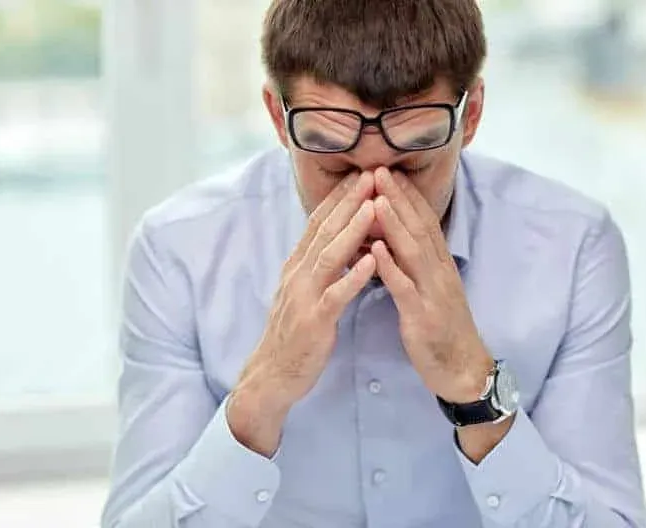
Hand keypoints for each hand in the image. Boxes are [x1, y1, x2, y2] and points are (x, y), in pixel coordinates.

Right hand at [228, 171, 377, 455]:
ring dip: (352, 229)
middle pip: (324, 230)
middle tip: (371, 174)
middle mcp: (297, 274)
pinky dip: (353, 276)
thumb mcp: (301, 292)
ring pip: (330, 255)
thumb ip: (315, 266)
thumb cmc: (293, 333)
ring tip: (373, 205)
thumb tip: (332, 240)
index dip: (339, 196)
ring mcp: (304, 296)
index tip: (360, 173)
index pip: (318, 222)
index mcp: (297, 266)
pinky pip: (336, 294)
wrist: (272, 375)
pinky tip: (372, 260)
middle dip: (349, 200)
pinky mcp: (314, 321)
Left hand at [371, 168, 493, 403]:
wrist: (463, 371)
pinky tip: (376, 249)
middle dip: (398, 197)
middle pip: (418, 228)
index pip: (423, 222)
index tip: (387, 170)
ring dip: (394, 224)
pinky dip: (391, 266)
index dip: (406, 195)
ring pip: (413, 252)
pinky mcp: (423, 317)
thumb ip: (417, 265)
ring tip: (375, 198)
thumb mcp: (432, 290)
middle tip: (378, 169)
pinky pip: (405, 288)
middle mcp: (439, 272)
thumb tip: (398, 240)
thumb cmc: (442, 330)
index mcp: (439, 265)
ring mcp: (433, 293)